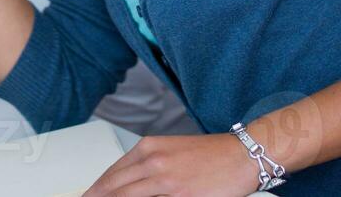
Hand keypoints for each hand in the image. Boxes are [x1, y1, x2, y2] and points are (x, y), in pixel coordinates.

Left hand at [82, 134, 258, 196]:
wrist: (243, 155)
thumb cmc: (211, 155)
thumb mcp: (171, 153)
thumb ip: (147, 167)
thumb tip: (127, 184)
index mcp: (148, 148)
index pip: (111, 175)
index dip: (96, 191)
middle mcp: (153, 161)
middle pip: (113, 189)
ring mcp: (165, 180)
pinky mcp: (181, 195)